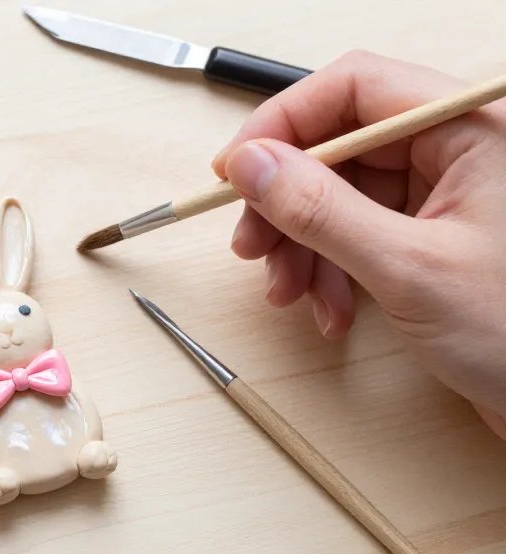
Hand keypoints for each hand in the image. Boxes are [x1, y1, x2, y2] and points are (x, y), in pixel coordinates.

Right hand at [211, 51, 505, 436]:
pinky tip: (329, 311)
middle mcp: (456, 149)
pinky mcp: (430, 234)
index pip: (355, 88)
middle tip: (249, 247)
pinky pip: (356, 231)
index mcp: (471, 129)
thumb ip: (320, 210)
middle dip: (285, 201)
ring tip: (289, 295)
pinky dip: (329, 269)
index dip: (284, 123)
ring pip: (338, 194)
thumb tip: (250, 164)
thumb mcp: (407, 268)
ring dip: (301, 245)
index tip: (234, 170)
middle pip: (337, 145)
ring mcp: (443, 193)